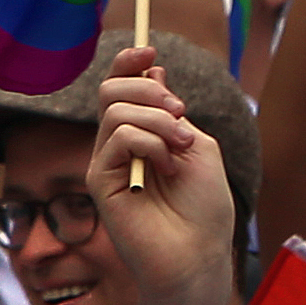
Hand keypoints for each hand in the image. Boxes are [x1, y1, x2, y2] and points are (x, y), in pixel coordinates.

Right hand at [91, 45, 243, 304]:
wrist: (198, 253)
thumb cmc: (205, 208)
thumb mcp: (200, 148)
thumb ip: (174, 113)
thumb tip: (153, 69)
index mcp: (146, 134)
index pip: (122, 87)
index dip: (129, 62)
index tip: (149, 51)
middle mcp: (122, 145)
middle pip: (112, 90)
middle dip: (148, 88)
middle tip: (179, 110)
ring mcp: (109, 162)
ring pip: (116, 111)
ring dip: (158, 120)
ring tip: (181, 148)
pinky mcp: (100, 180)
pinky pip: (117, 137)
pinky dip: (149, 142)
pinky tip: (167, 165)